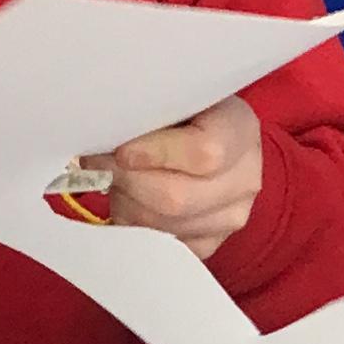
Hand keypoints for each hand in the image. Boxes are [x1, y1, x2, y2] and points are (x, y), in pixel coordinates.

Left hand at [105, 96, 263, 259]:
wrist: (210, 139)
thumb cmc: (186, 113)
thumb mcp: (175, 97)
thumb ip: (150, 113)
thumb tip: (105, 134)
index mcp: (241, 130)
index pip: (205, 153)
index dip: (155, 154)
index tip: (121, 149)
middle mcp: (245, 179)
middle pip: (177, 198)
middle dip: (127, 182)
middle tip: (98, 164)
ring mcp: (231, 217)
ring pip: (164, 226)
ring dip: (126, 205)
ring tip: (114, 180)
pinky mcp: (211, 243)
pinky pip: (163, 246)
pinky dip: (135, 226)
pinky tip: (129, 201)